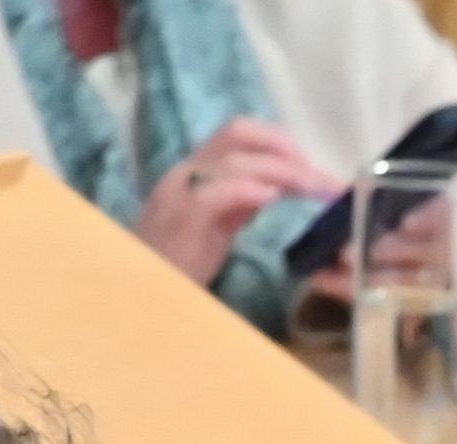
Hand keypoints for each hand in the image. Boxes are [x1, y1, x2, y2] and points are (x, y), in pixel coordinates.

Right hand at [137, 117, 342, 285]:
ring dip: (282, 171)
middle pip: (239, 133)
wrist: (135, 297)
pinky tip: (274, 199)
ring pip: (235, 160)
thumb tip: (274, 189)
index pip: (238, 134)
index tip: (311, 168)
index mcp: (195, 170)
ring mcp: (181, 191)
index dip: (279, 142)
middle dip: (286, 149)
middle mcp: (186, 171)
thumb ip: (240, 206)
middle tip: (320, 179)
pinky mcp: (182, 217)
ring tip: (313, 190)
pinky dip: (251, 190)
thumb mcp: (214, 230)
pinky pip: (219, 191)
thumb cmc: (173, 267)